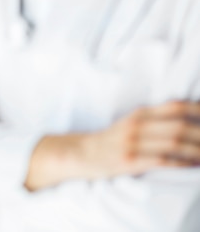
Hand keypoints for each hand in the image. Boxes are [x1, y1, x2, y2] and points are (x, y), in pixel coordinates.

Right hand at [25, 101, 199, 190]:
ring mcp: (132, 144)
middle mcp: (136, 126)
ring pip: (173, 144)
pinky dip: (181, 163)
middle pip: (178, 127)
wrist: (83, 153)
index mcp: (139, 114)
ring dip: (196, 150)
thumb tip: (186, 120)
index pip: (174, 107)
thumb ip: (154, 119)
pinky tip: (192, 165)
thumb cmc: (112, 140)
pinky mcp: (130, 161)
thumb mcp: (130, 122)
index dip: (197, 109)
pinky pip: (162, 161)